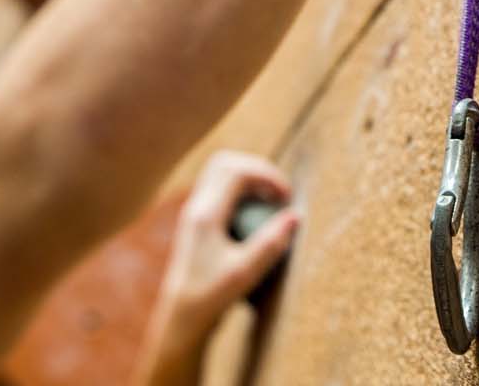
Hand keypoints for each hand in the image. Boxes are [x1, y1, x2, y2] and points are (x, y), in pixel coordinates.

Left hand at [135, 152, 298, 385]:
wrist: (181, 316)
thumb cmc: (212, 297)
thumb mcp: (245, 272)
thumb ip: (271, 243)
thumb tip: (296, 215)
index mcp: (205, 214)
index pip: (236, 171)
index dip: (267, 174)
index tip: (287, 197)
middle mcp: (196, 207)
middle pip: (225, 162)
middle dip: (256, 169)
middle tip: (278, 193)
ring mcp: (194, 213)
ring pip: (220, 174)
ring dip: (248, 179)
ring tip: (270, 203)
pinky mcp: (197, 223)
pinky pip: (219, 191)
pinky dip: (240, 193)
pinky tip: (256, 218)